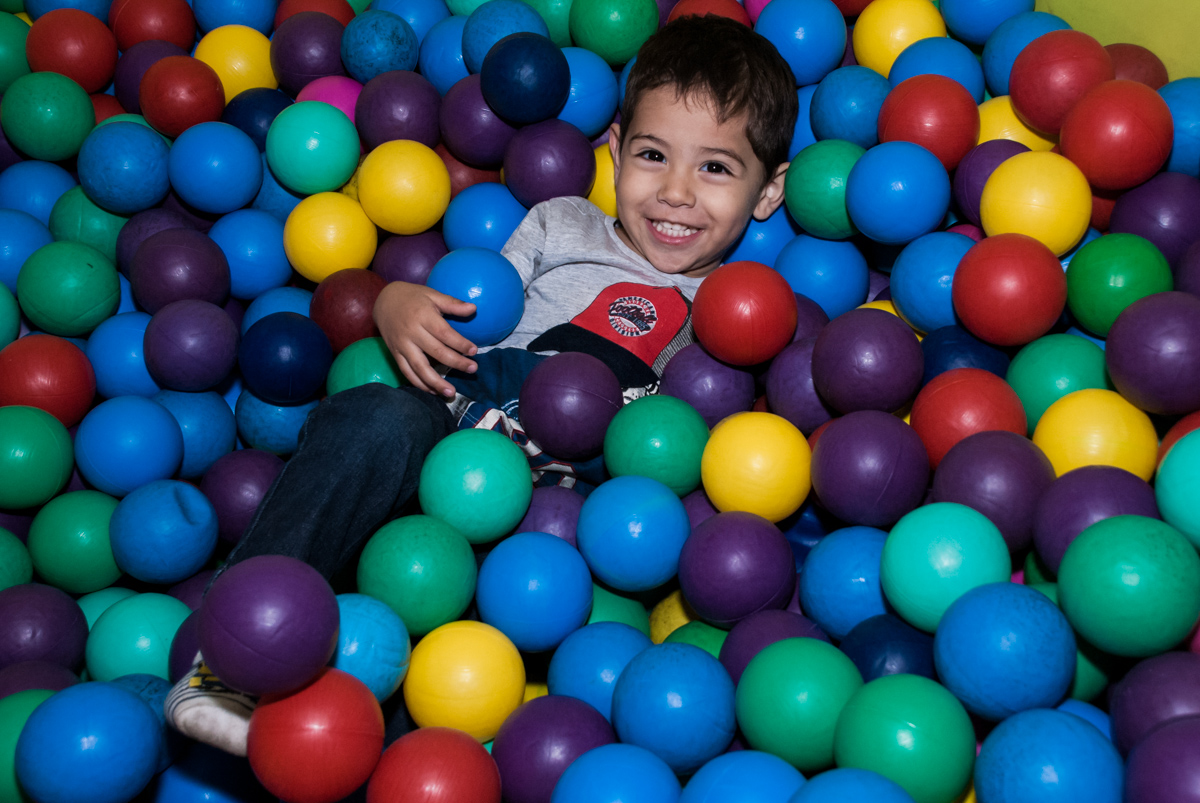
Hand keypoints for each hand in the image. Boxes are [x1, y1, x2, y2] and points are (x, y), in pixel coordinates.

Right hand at [373, 281, 477, 396]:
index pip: (444, 333)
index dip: (460, 343)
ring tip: (451, 392)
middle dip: (455, 362)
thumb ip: (452, 303)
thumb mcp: (432, 294)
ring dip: (436, 382)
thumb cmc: (412, 297)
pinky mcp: (395, 354)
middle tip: (473, 369)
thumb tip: (474, 308)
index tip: (474, 351)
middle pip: (435, 351)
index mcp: (423, 316)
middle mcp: (411, 332)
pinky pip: (407, 372)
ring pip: (419, 367)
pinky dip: (419, 384)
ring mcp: (402, 345)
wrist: (383, 300)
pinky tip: (433, 391)